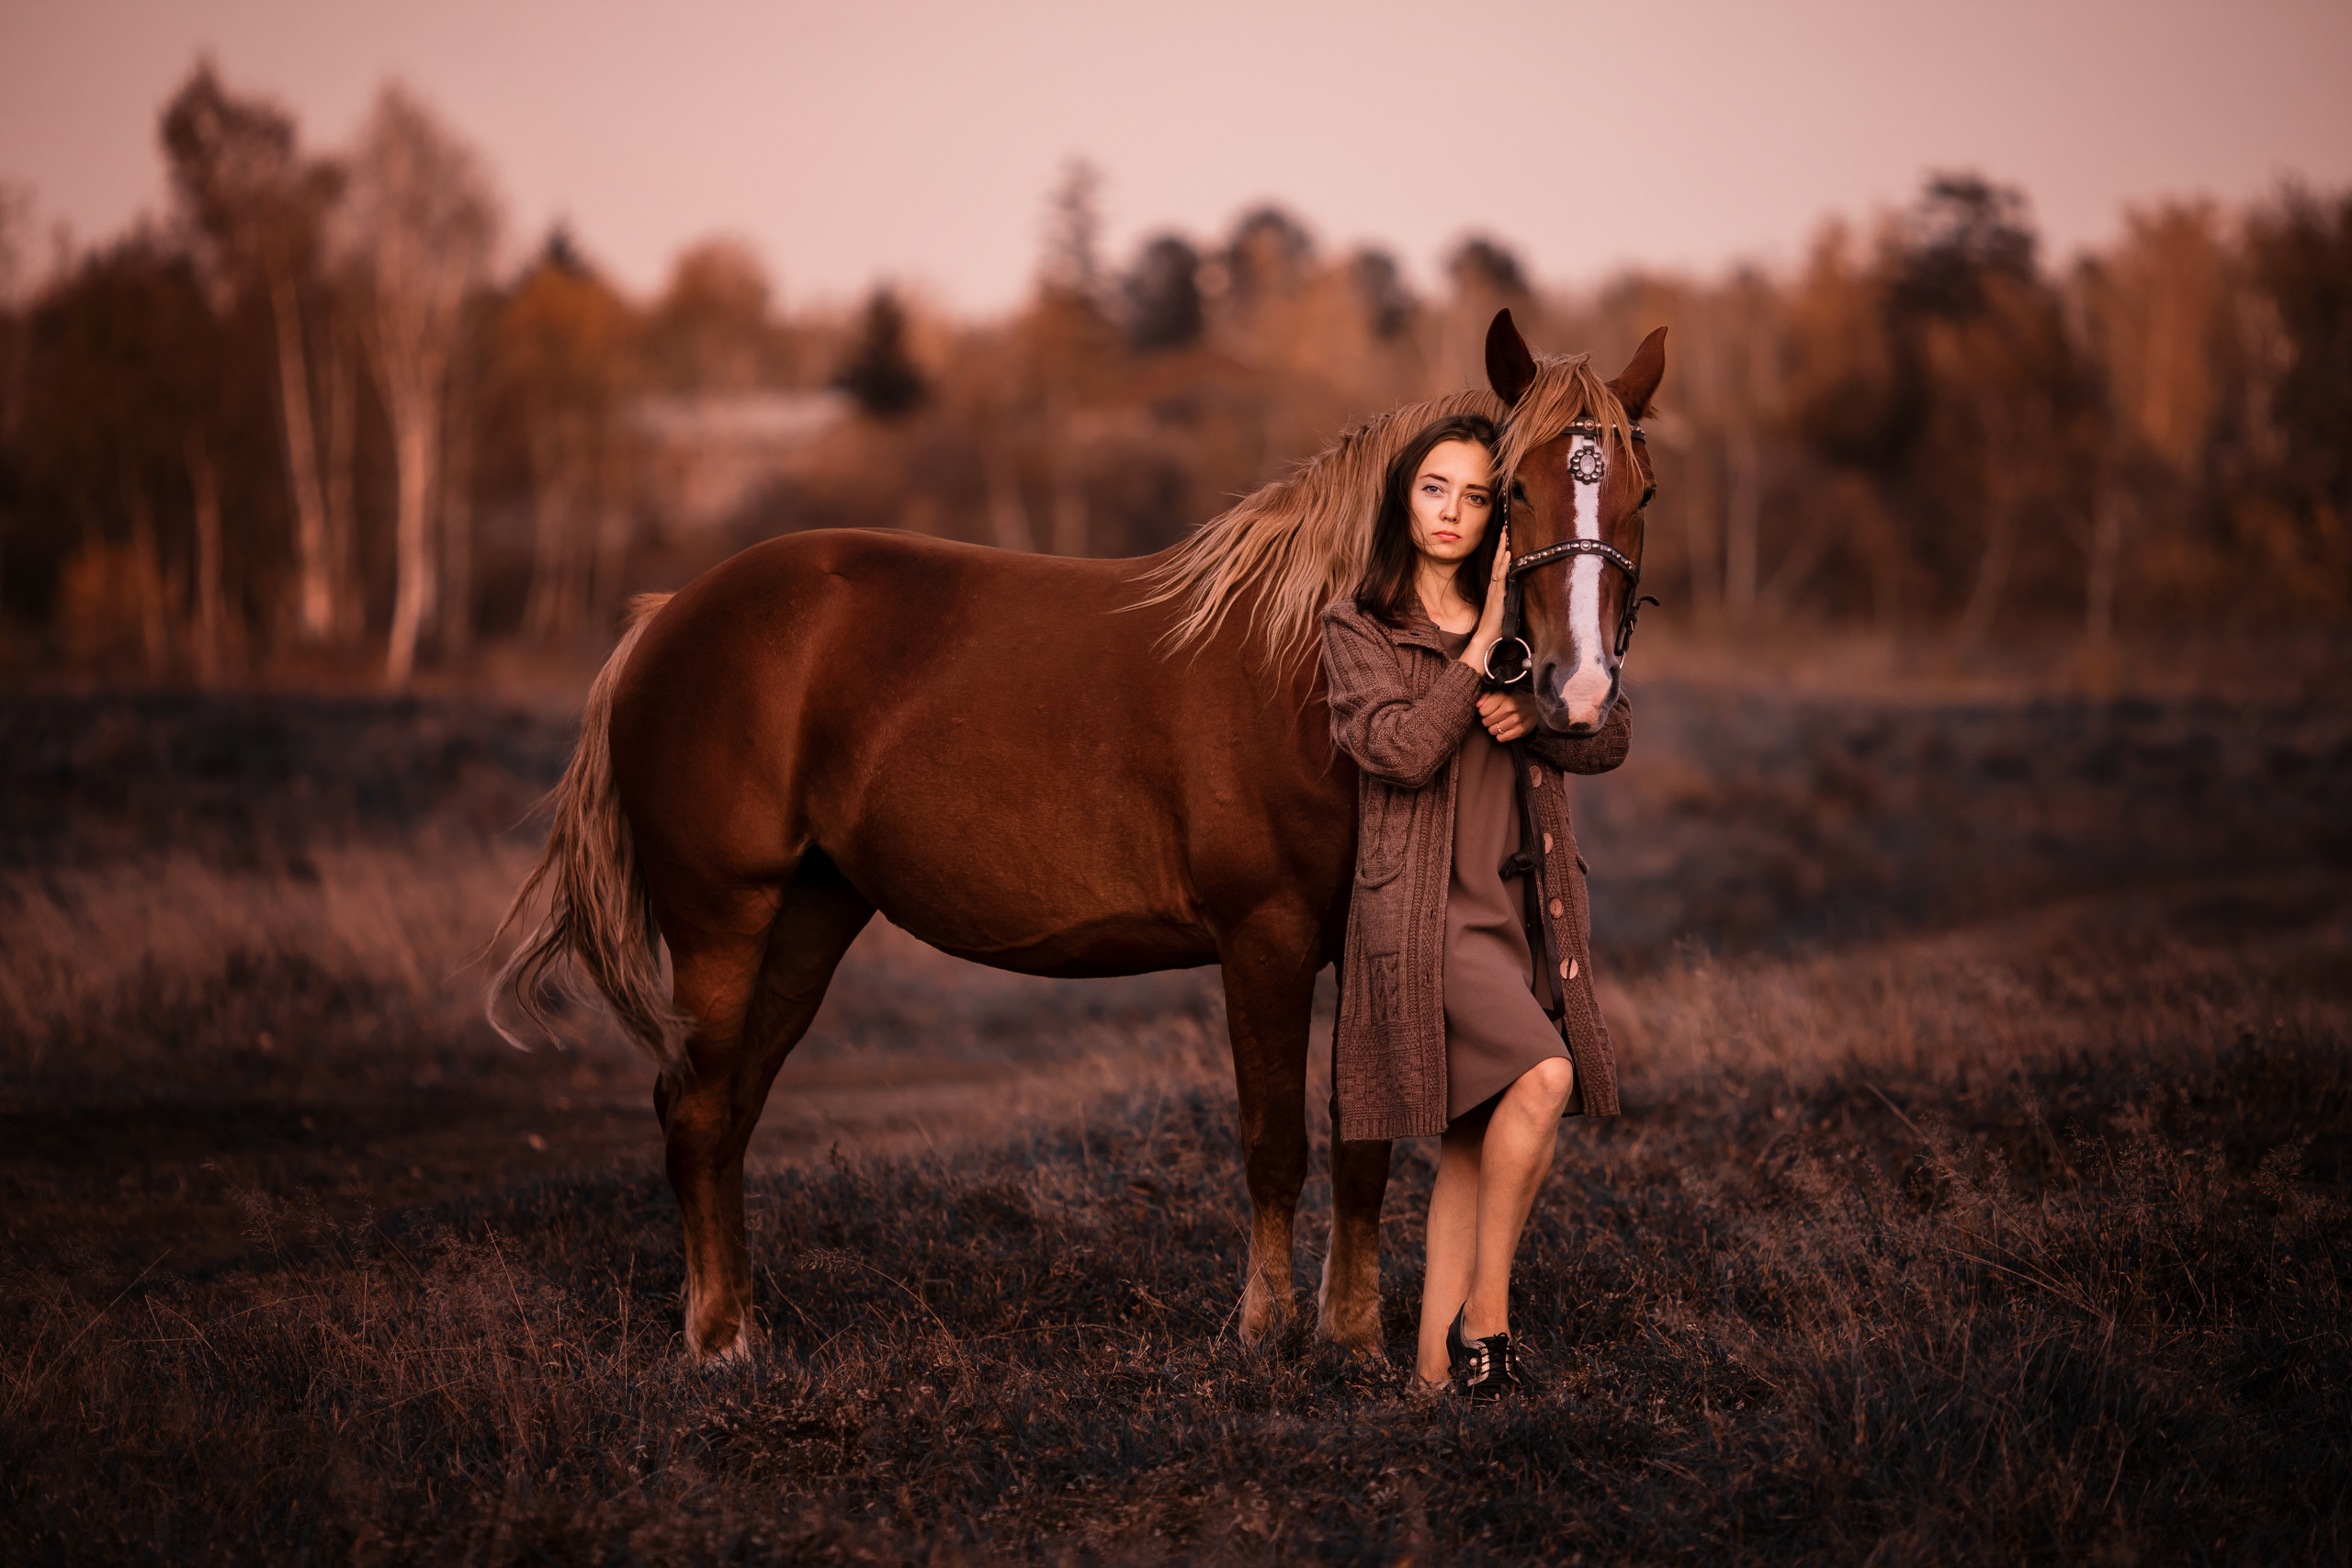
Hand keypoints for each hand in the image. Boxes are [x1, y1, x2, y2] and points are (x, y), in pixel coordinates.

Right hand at [1460, 525, 1511, 671]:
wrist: (1487, 637)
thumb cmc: (1496, 625)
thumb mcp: (1505, 608)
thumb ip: (1509, 598)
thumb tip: (1518, 591)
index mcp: (1496, 587)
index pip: (1499, 565)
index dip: (1501, 551)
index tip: (1505, 537)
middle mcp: (1494, 585)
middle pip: (1497, 560)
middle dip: (1501, 543)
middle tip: (1504, 527)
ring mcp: (1495, 589)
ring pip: (1498, 564)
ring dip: (1502, 548)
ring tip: (1505, 534)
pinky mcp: (1497, 594)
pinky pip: (1501, 575)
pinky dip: (1504, 563)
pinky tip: (1507, 553)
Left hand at [1477, 691, 1537, 742]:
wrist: (1536, 706)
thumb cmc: (1515, 699)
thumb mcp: (1502, 693)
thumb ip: (1487, 697)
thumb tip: (1477, 705)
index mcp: (1504, 697)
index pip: (1482, 711)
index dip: (1484, 711)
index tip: (1490, 710)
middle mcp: (1510, 708)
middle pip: (1486, 722)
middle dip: (1488, 720)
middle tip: (1495, 717)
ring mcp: (1516, 720)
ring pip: (1492, 731)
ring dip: (1494, 728)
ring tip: (1500, 722)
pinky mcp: (1520, 730)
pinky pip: (1501, 738)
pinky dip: (1501, 735)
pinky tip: (1506, 729)